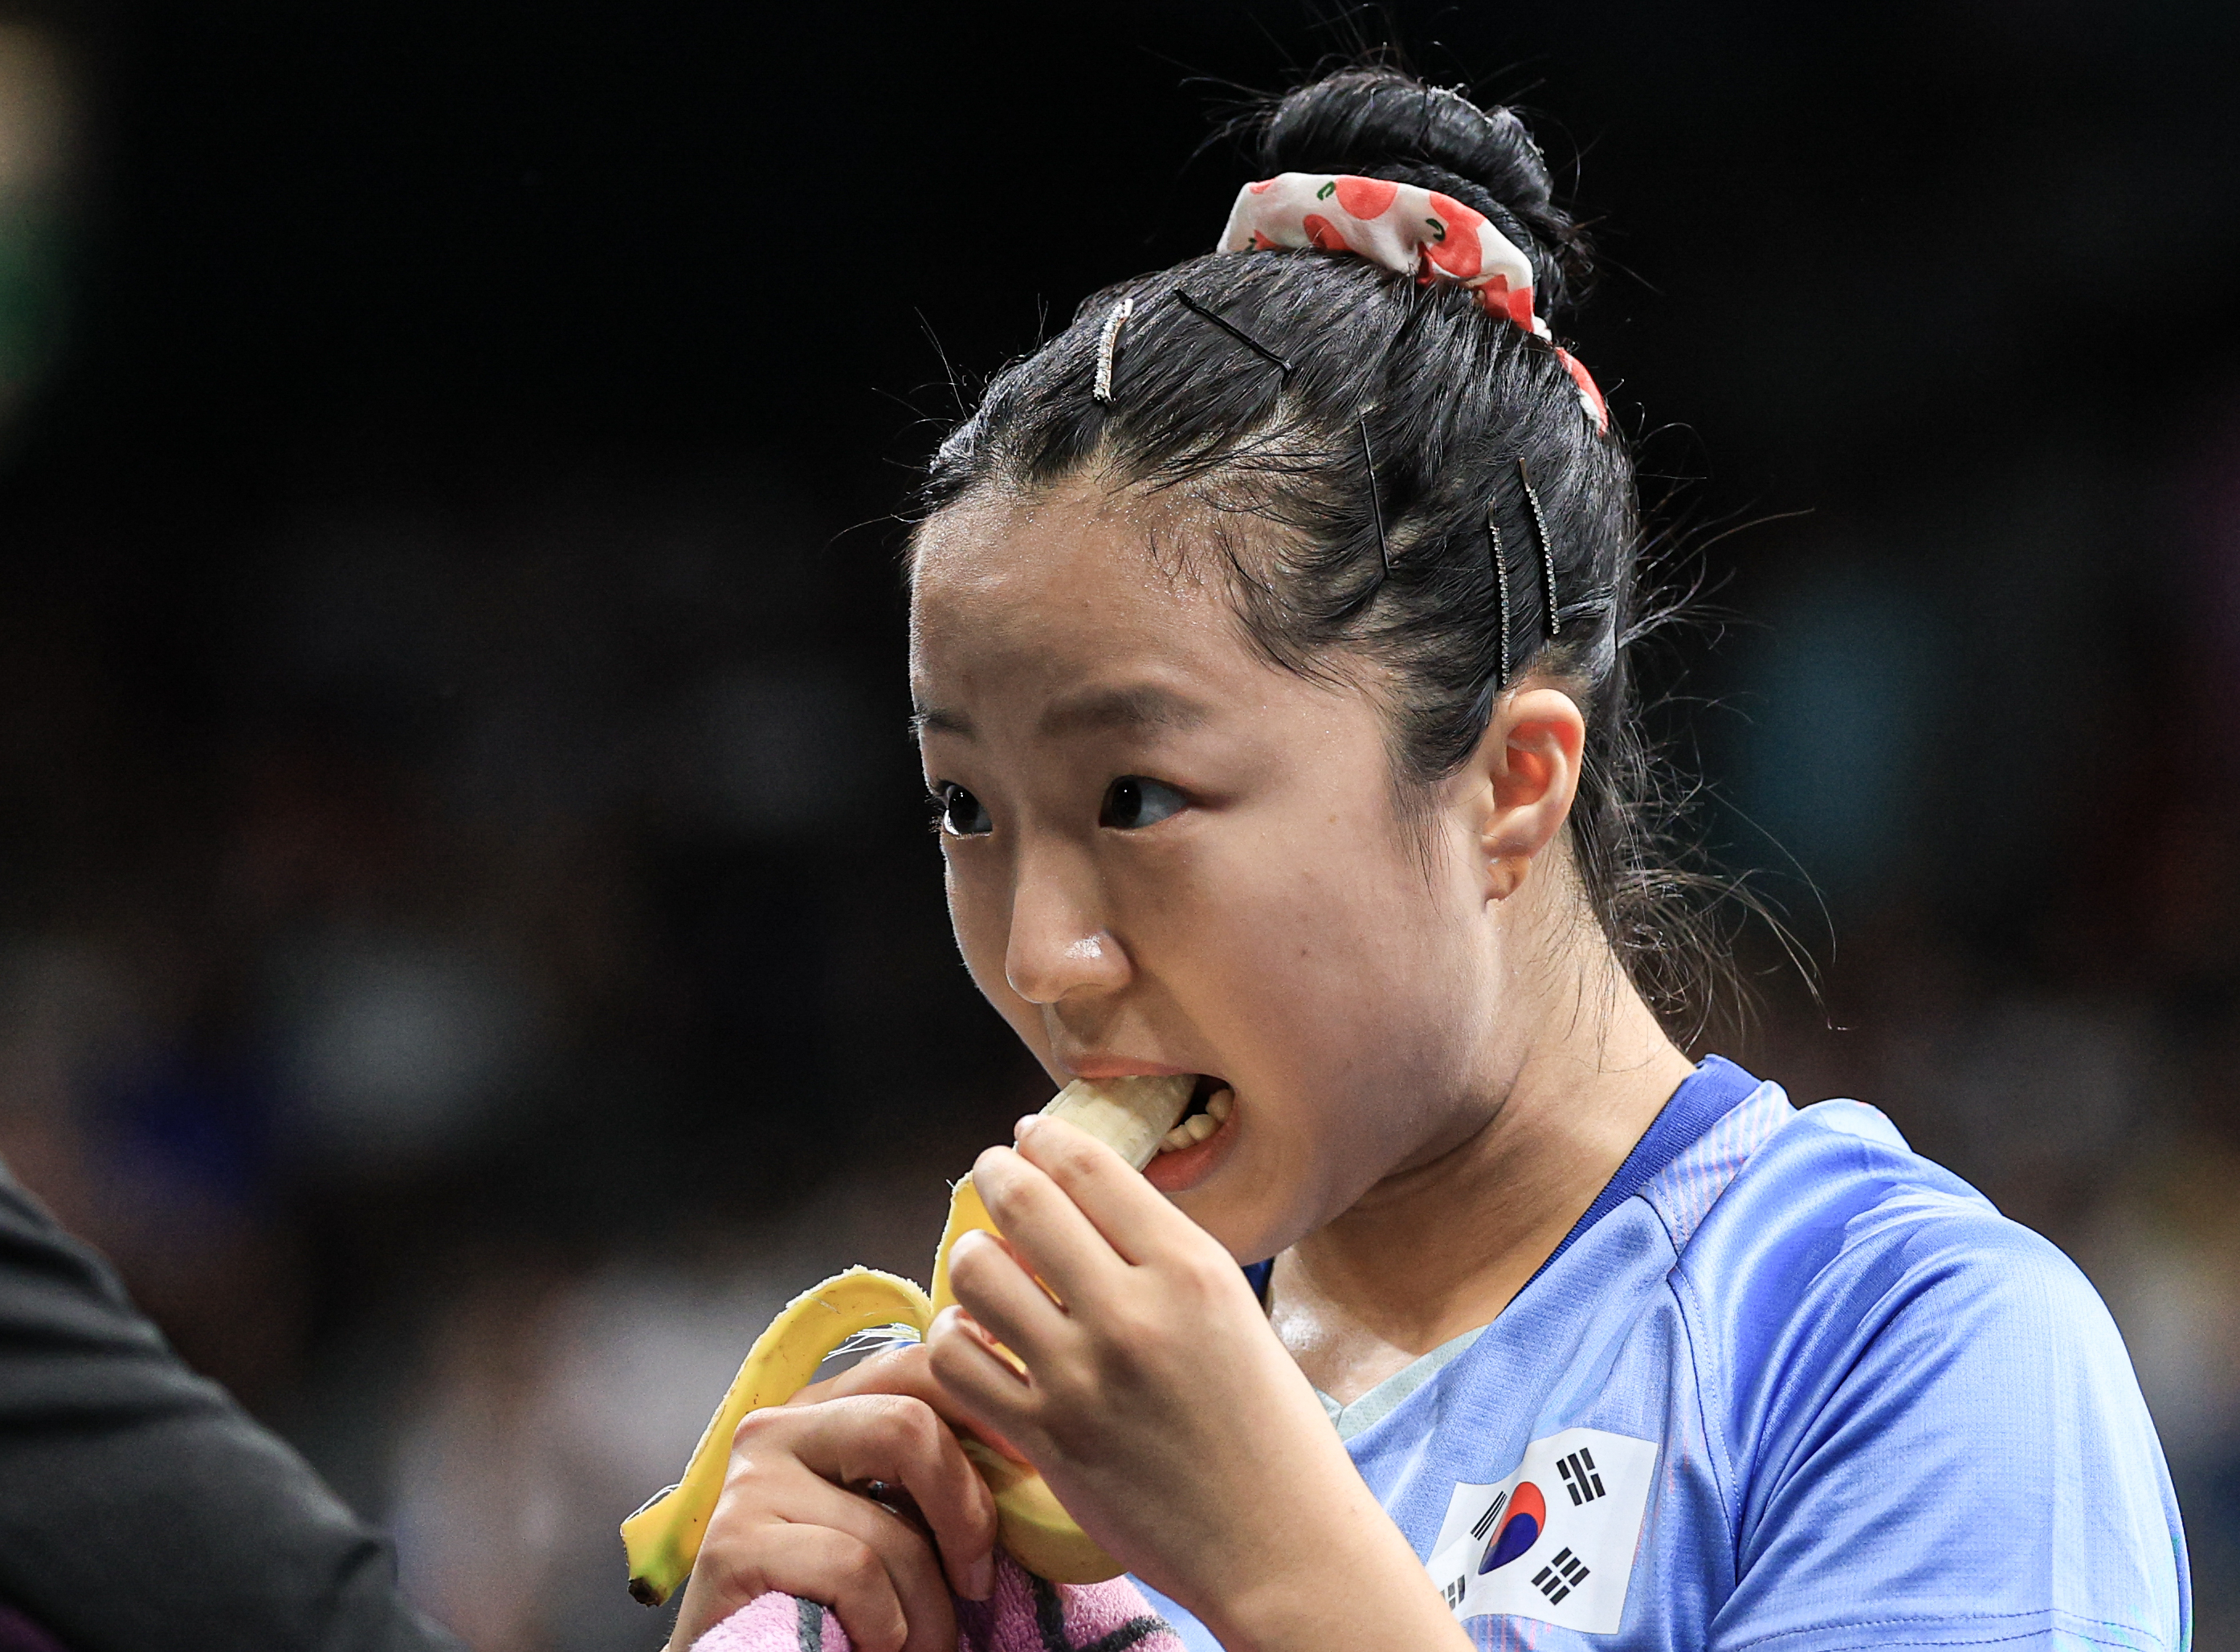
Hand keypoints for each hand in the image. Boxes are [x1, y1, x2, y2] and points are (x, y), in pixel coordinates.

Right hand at [662, 1350, 997, 1651]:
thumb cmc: (846, 1605)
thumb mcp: (900, 1524)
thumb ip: (936, 1479)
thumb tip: (1028, 1450)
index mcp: (827, 1411)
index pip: (918, 1367)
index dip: (986, 1410)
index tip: (1031, 1467)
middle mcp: (779, 1428)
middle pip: (908, 1426)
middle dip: (965, 1513)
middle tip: (977, 1584)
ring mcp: (750, 1483)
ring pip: (888, 1526)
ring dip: (928, 1608)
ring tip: (925, 1644)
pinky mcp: (732, 1544)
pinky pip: (853, 1573)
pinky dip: (886, 1627)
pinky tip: (871, 1645)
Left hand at [925, 1116, 1468, 1651]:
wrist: (1282, 1546)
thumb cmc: (1273, 1430)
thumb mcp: (1235, 1313)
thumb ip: (1165, 1260)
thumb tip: (1090, 1209)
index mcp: (1193, 1269)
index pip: (1090, 1167)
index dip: (1045, 1139)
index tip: (1030, 1137)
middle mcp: (1133, 1312)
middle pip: (1024, 1202)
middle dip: (995, 1173)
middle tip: (992, 1173)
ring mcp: (1082, 1377)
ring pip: (978, 1273)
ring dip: (973, 1257)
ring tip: (987, 1267)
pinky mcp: (1046, 1439)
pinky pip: (958, 1359)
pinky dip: (956, 1338)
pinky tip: (978, 1340)